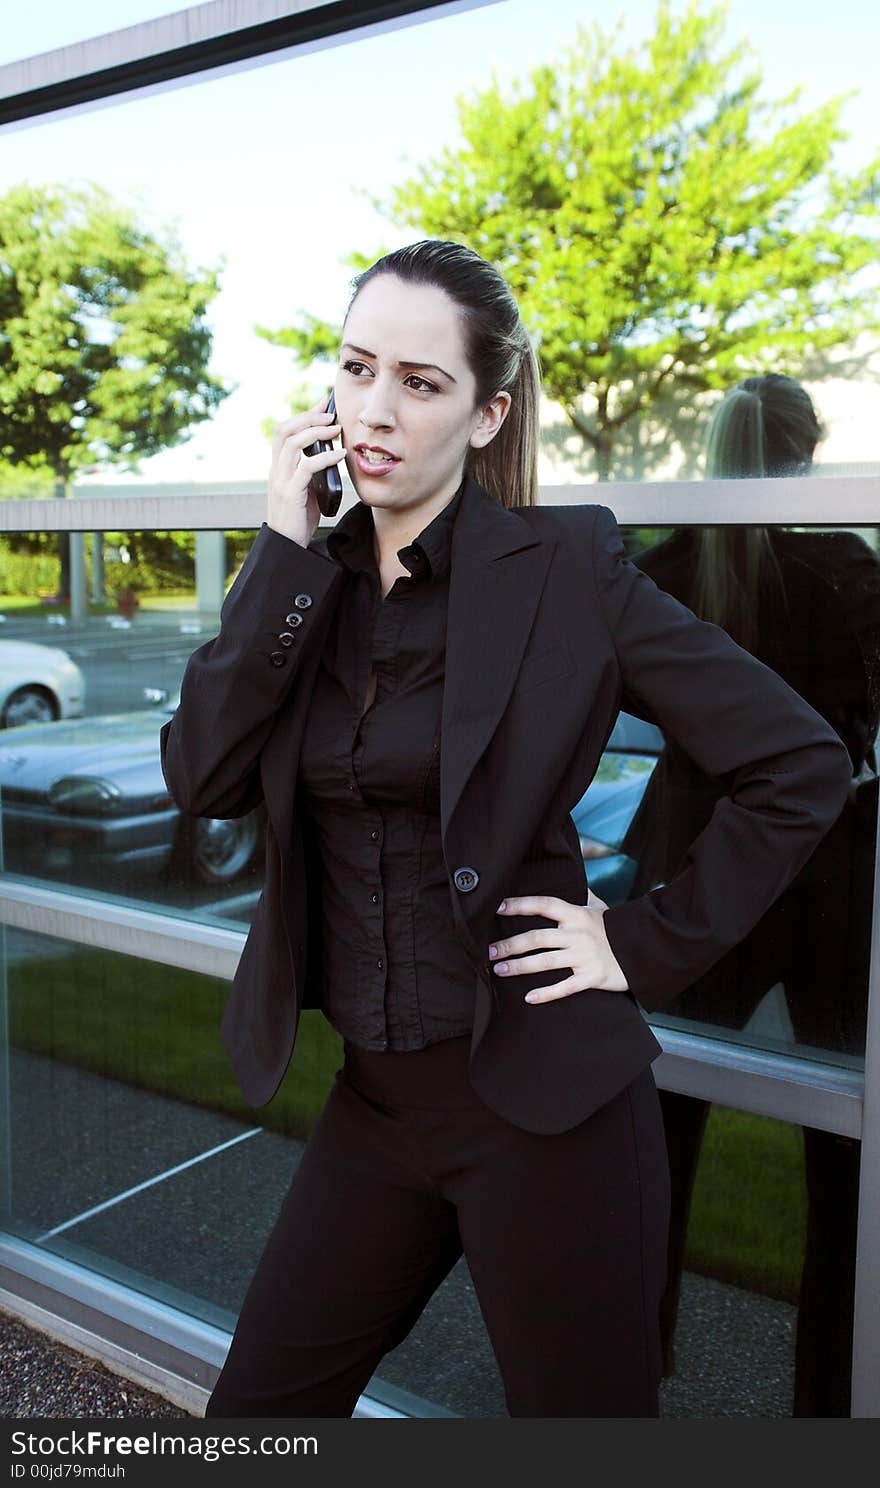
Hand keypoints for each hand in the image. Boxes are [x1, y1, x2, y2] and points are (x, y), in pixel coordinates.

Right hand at [267, 394, 346, 546]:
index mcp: (279, 467)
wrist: (288, 545)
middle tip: (331, 413)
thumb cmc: (299, 519)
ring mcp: (281, 480)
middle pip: (285, 430)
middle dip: (308, 417)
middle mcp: (276, 469)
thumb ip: (314, 473)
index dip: (304, 415)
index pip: (285, 431)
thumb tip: (332, 457)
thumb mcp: (308, 491)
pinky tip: (340, 455)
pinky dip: (325, 457)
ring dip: (316, 432)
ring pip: (293, 443)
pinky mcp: (290, 493)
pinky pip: (307, 467)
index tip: (323, 405)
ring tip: (336, 429)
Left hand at [487, 893, 628, 1003]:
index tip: (498, 906)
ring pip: (545, 962)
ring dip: (519, 967)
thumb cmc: (616, 929)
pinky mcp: (592, 978)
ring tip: (499, 970)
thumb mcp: (599, 908)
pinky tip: (528, 998)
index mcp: (576, 915)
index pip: (544, 905)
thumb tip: (571, 880)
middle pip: (536, 937)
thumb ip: (581, 897)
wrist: (644, 951)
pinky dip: (546, 994)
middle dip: (510, 945)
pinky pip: (564, 987)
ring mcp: (584, 957)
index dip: (520, 904)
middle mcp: (577, 934)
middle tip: (490, 952)